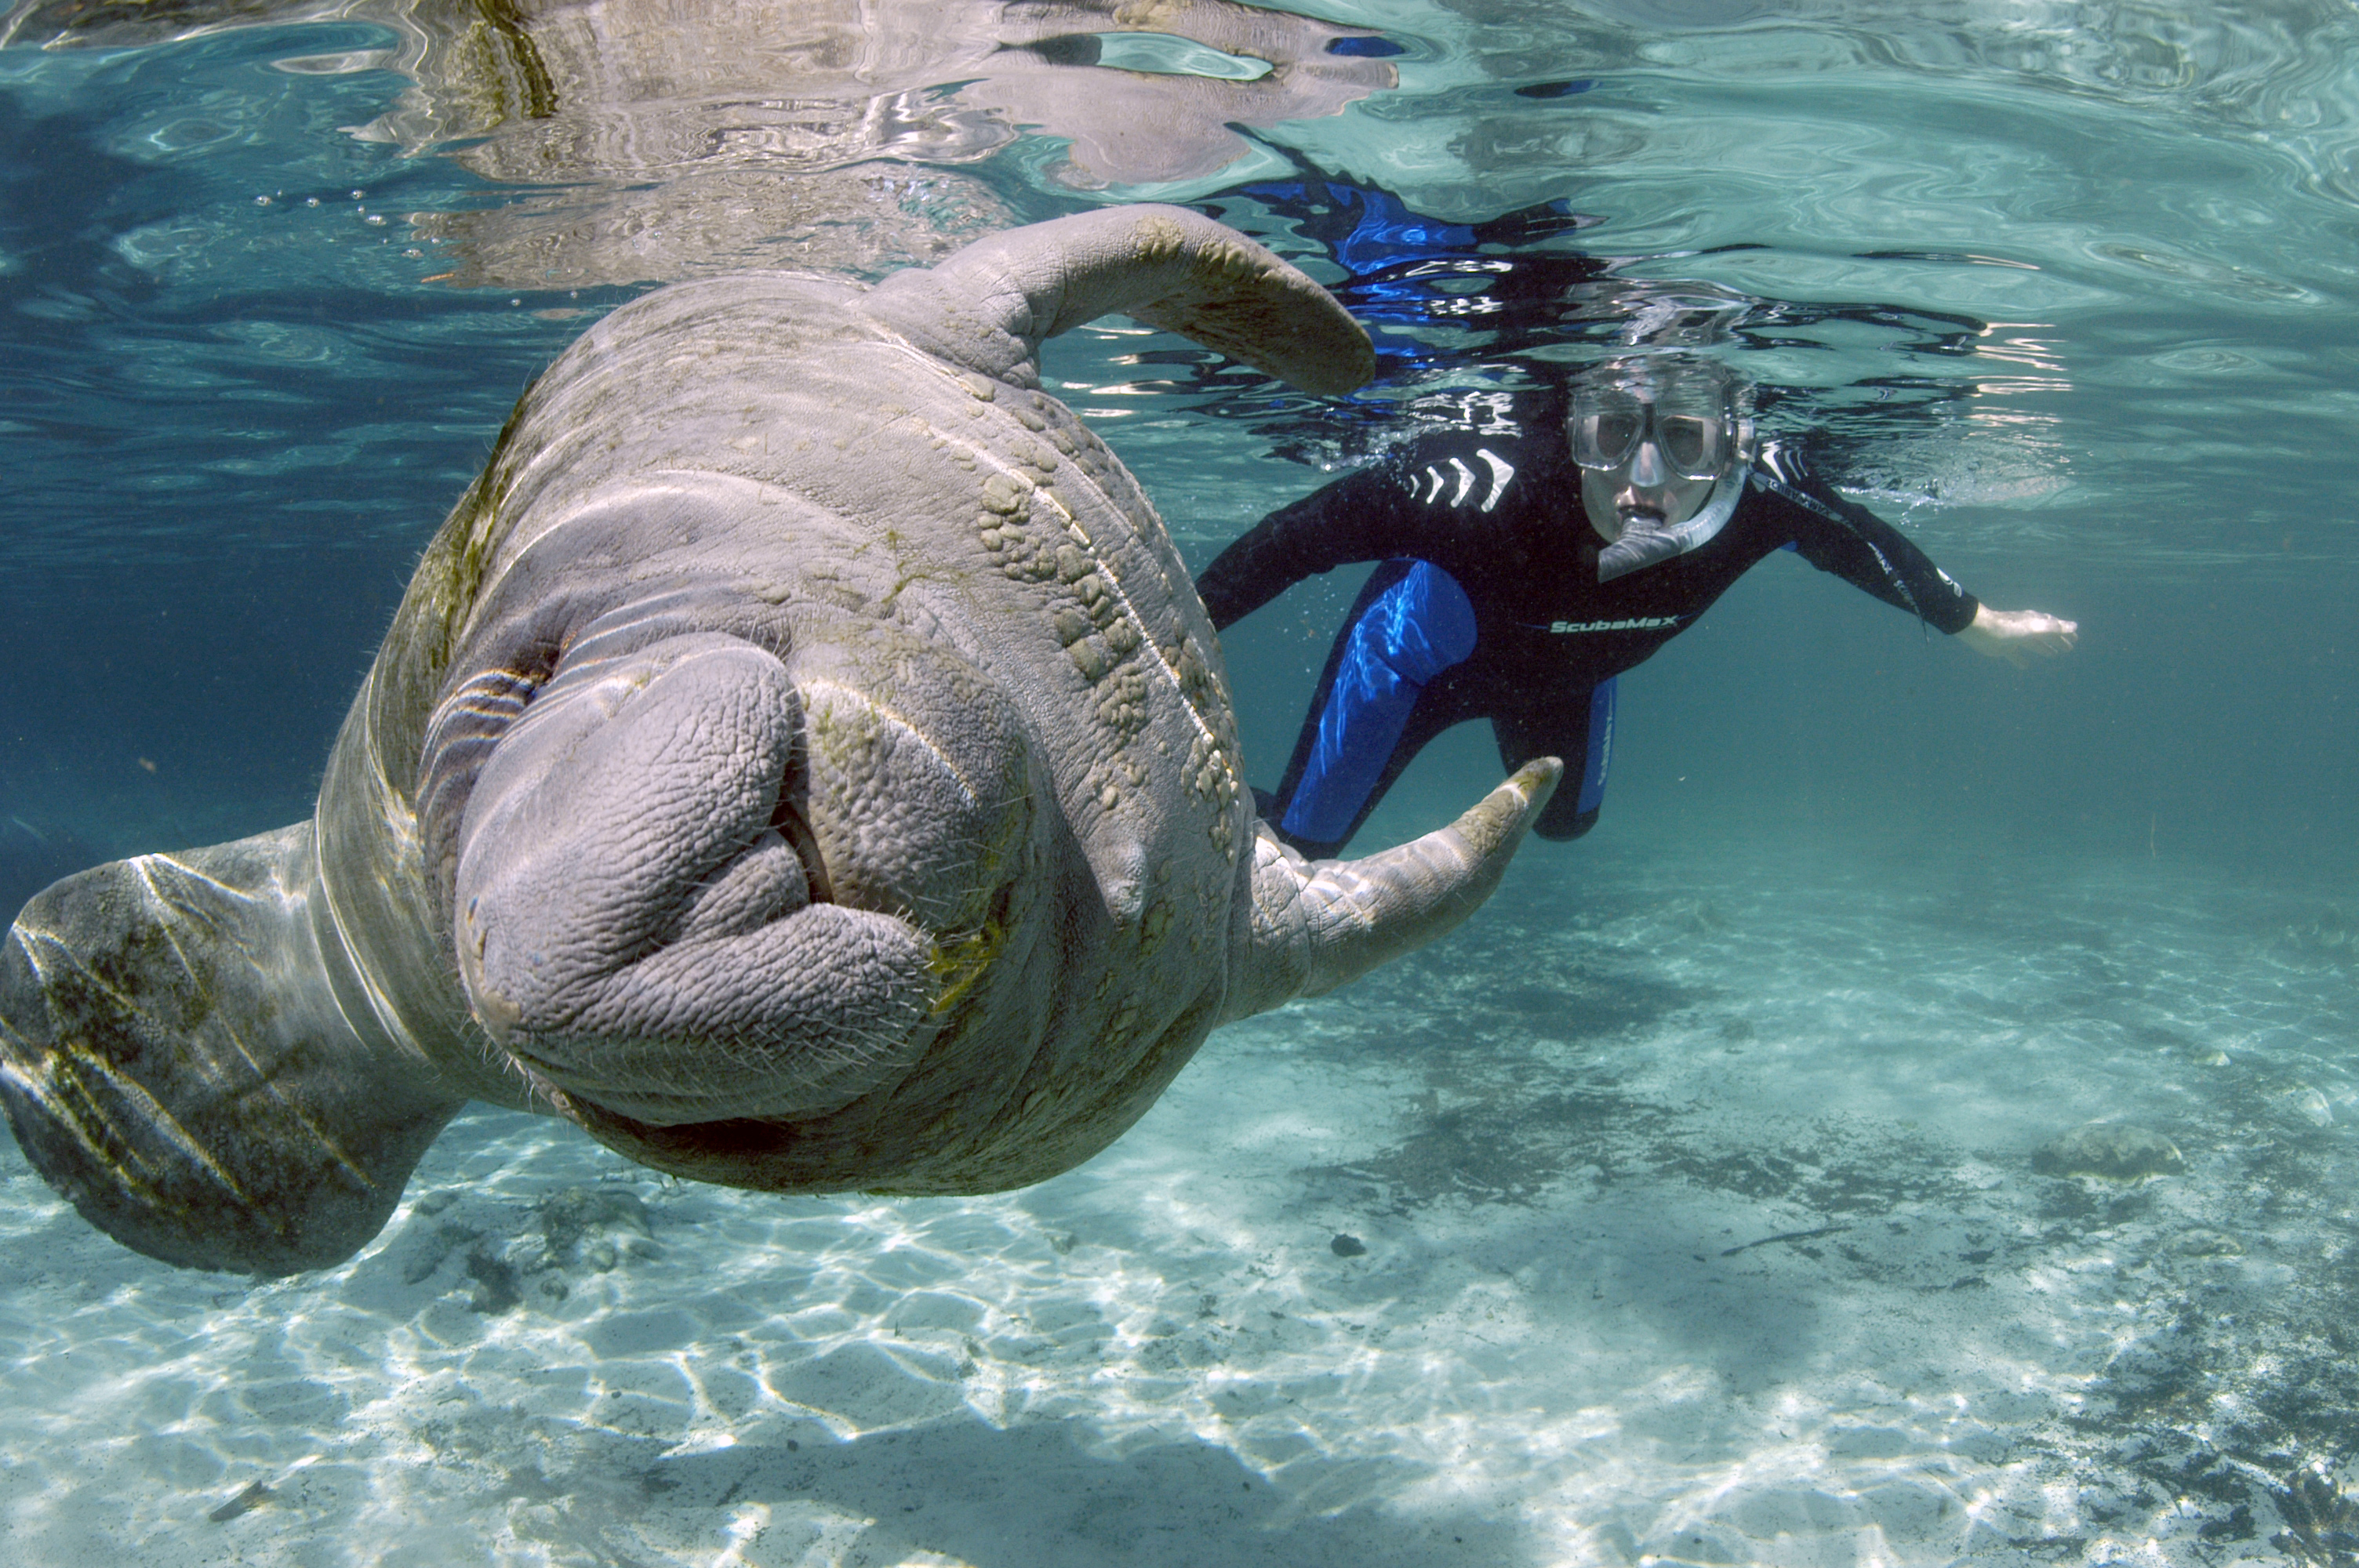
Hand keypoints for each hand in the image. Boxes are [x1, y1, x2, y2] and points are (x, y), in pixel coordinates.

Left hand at [1957, 604, 2078, 667]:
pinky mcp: (2003, 648)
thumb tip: (2075, 626)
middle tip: (2069, 649)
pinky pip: (2015, 655)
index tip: (2076, 638)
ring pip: (2033, 644)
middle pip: (2045, 635)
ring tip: (2053, 655)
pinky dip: (2021, 660)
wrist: (1981, 630)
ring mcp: (2014, 638)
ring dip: (2044, 649)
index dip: (2065, 632)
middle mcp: (2026, 628)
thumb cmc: (2010, 627)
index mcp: (2035, 621)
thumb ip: (2054, 627)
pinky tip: (2025, 666)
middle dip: (2057, 641)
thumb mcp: (2035, 627)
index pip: (2054, 626)